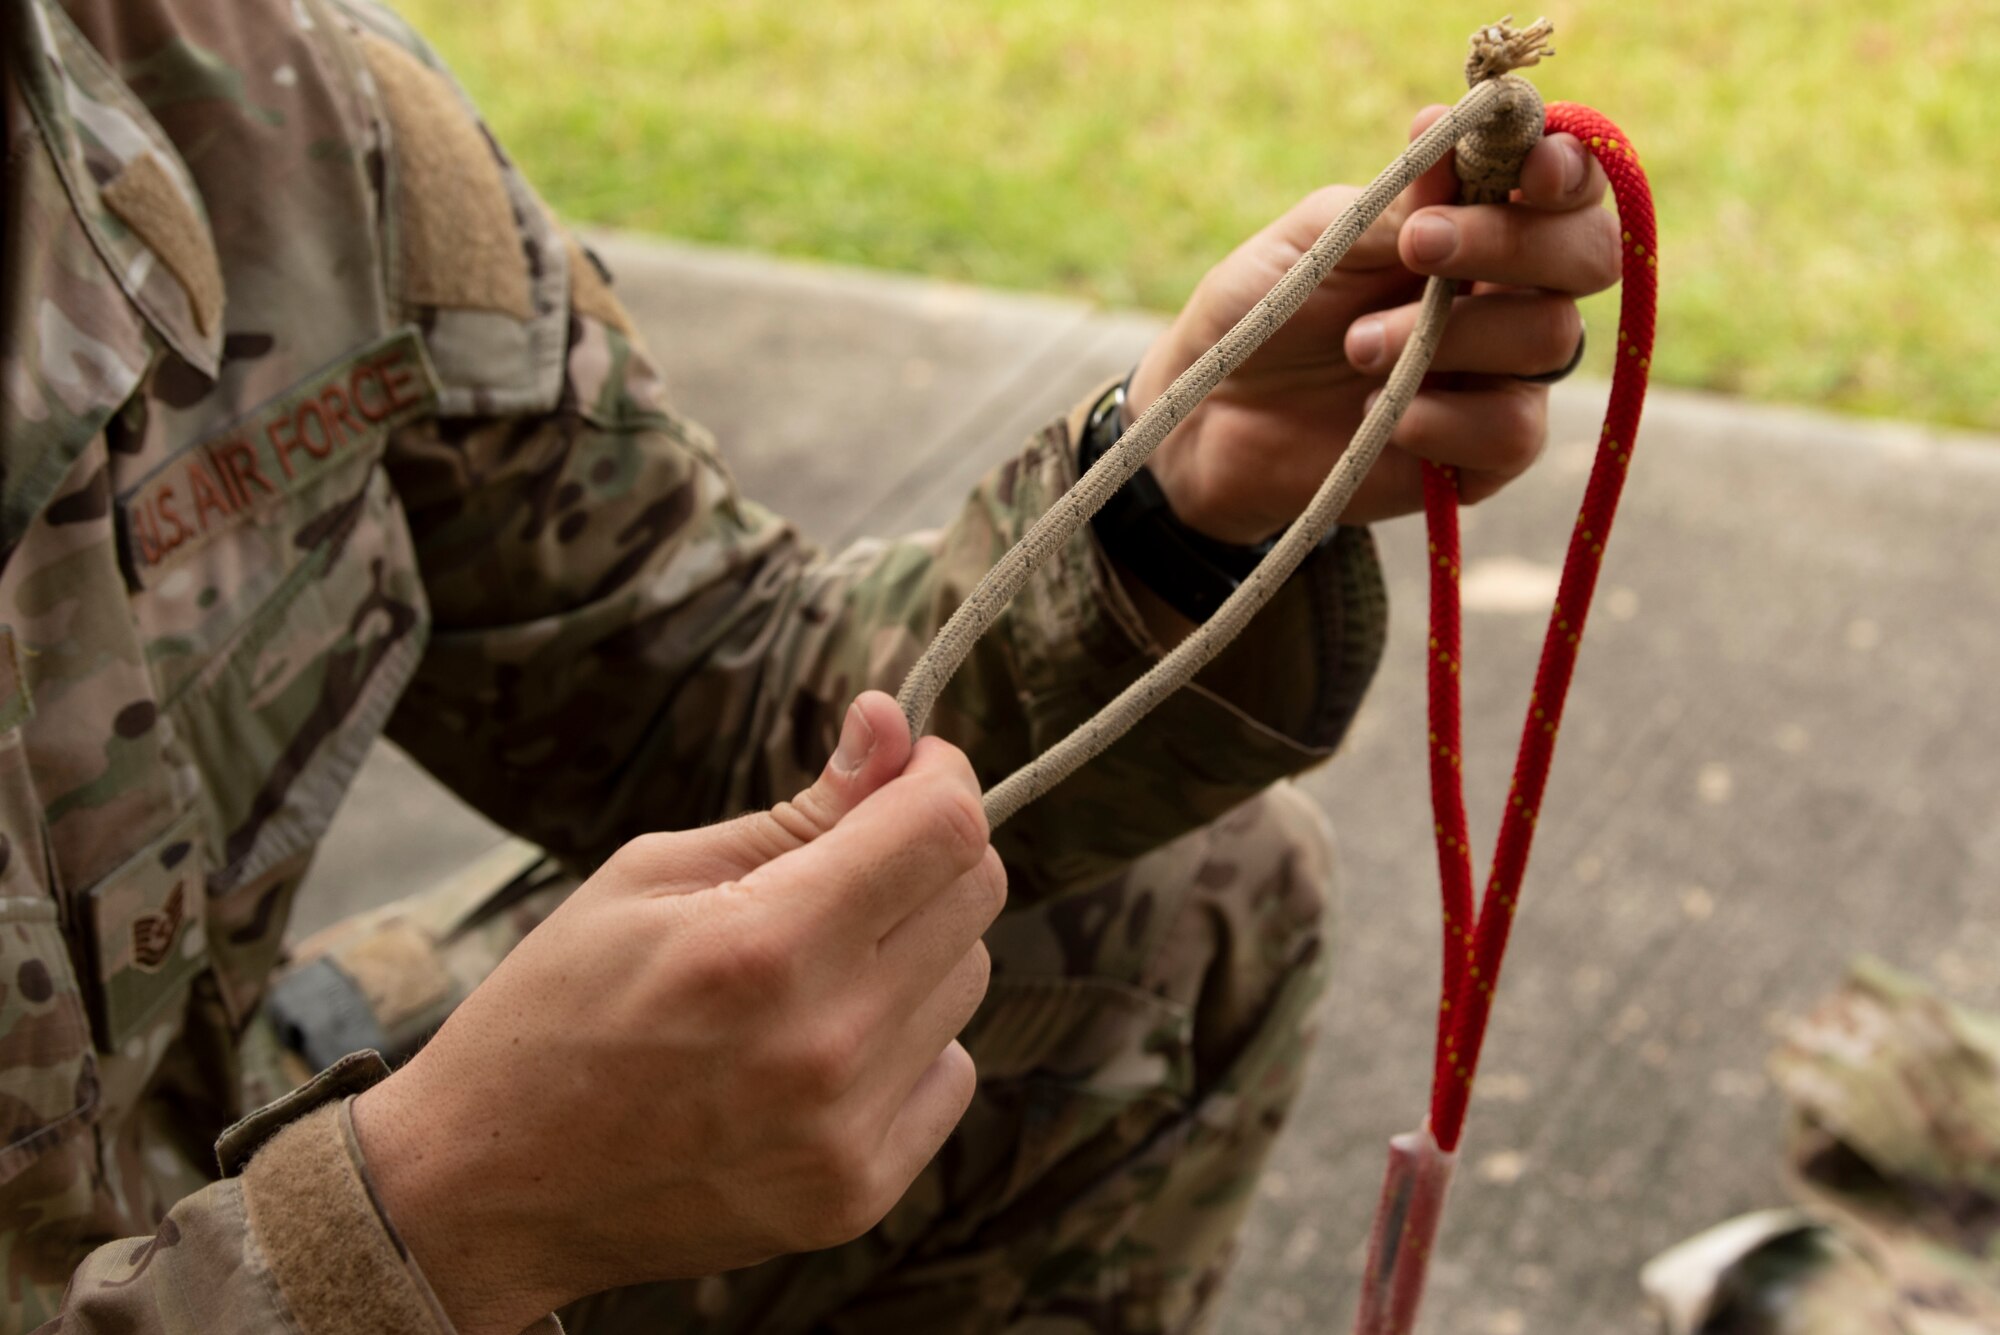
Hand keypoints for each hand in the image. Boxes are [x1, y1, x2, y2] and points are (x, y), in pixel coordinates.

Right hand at [352, 692, 1004, 1334]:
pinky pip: (950, 1074)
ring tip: (816, 965)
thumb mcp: (652, 875)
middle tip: (854, 859)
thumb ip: (798, 810)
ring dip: (916, 948)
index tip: (908, 766)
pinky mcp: (857, 1196)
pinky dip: (909, 1042)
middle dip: (929, 850)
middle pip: (976, 895)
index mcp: (766, 944)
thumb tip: (891, 724)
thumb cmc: (556, 1009)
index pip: (945, 829)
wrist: (489, 1188)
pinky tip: (822, 1046)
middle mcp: (825, 1043)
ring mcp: (847, 1133)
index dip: (940, 774)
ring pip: (969, 980)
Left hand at [1128, 106, 1622, 545]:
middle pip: (1587, 256)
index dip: (1568, 169)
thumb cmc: (1263, 313)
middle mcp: (1507, 293)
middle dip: (1513, 243)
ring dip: (1449, 335)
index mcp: (1478, 223)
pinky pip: (1514, 431)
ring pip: (1550, 339)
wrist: (1210, 418)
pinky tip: (1385, 415)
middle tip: (1419, 248)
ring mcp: (1500, 376)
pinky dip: (1448, 419)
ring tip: (1357, 348)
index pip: (1565, 184)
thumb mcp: (1317, 241)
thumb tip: (1445, 126)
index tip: (1528, 172)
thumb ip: (1395, 202)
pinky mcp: (1480, 455)